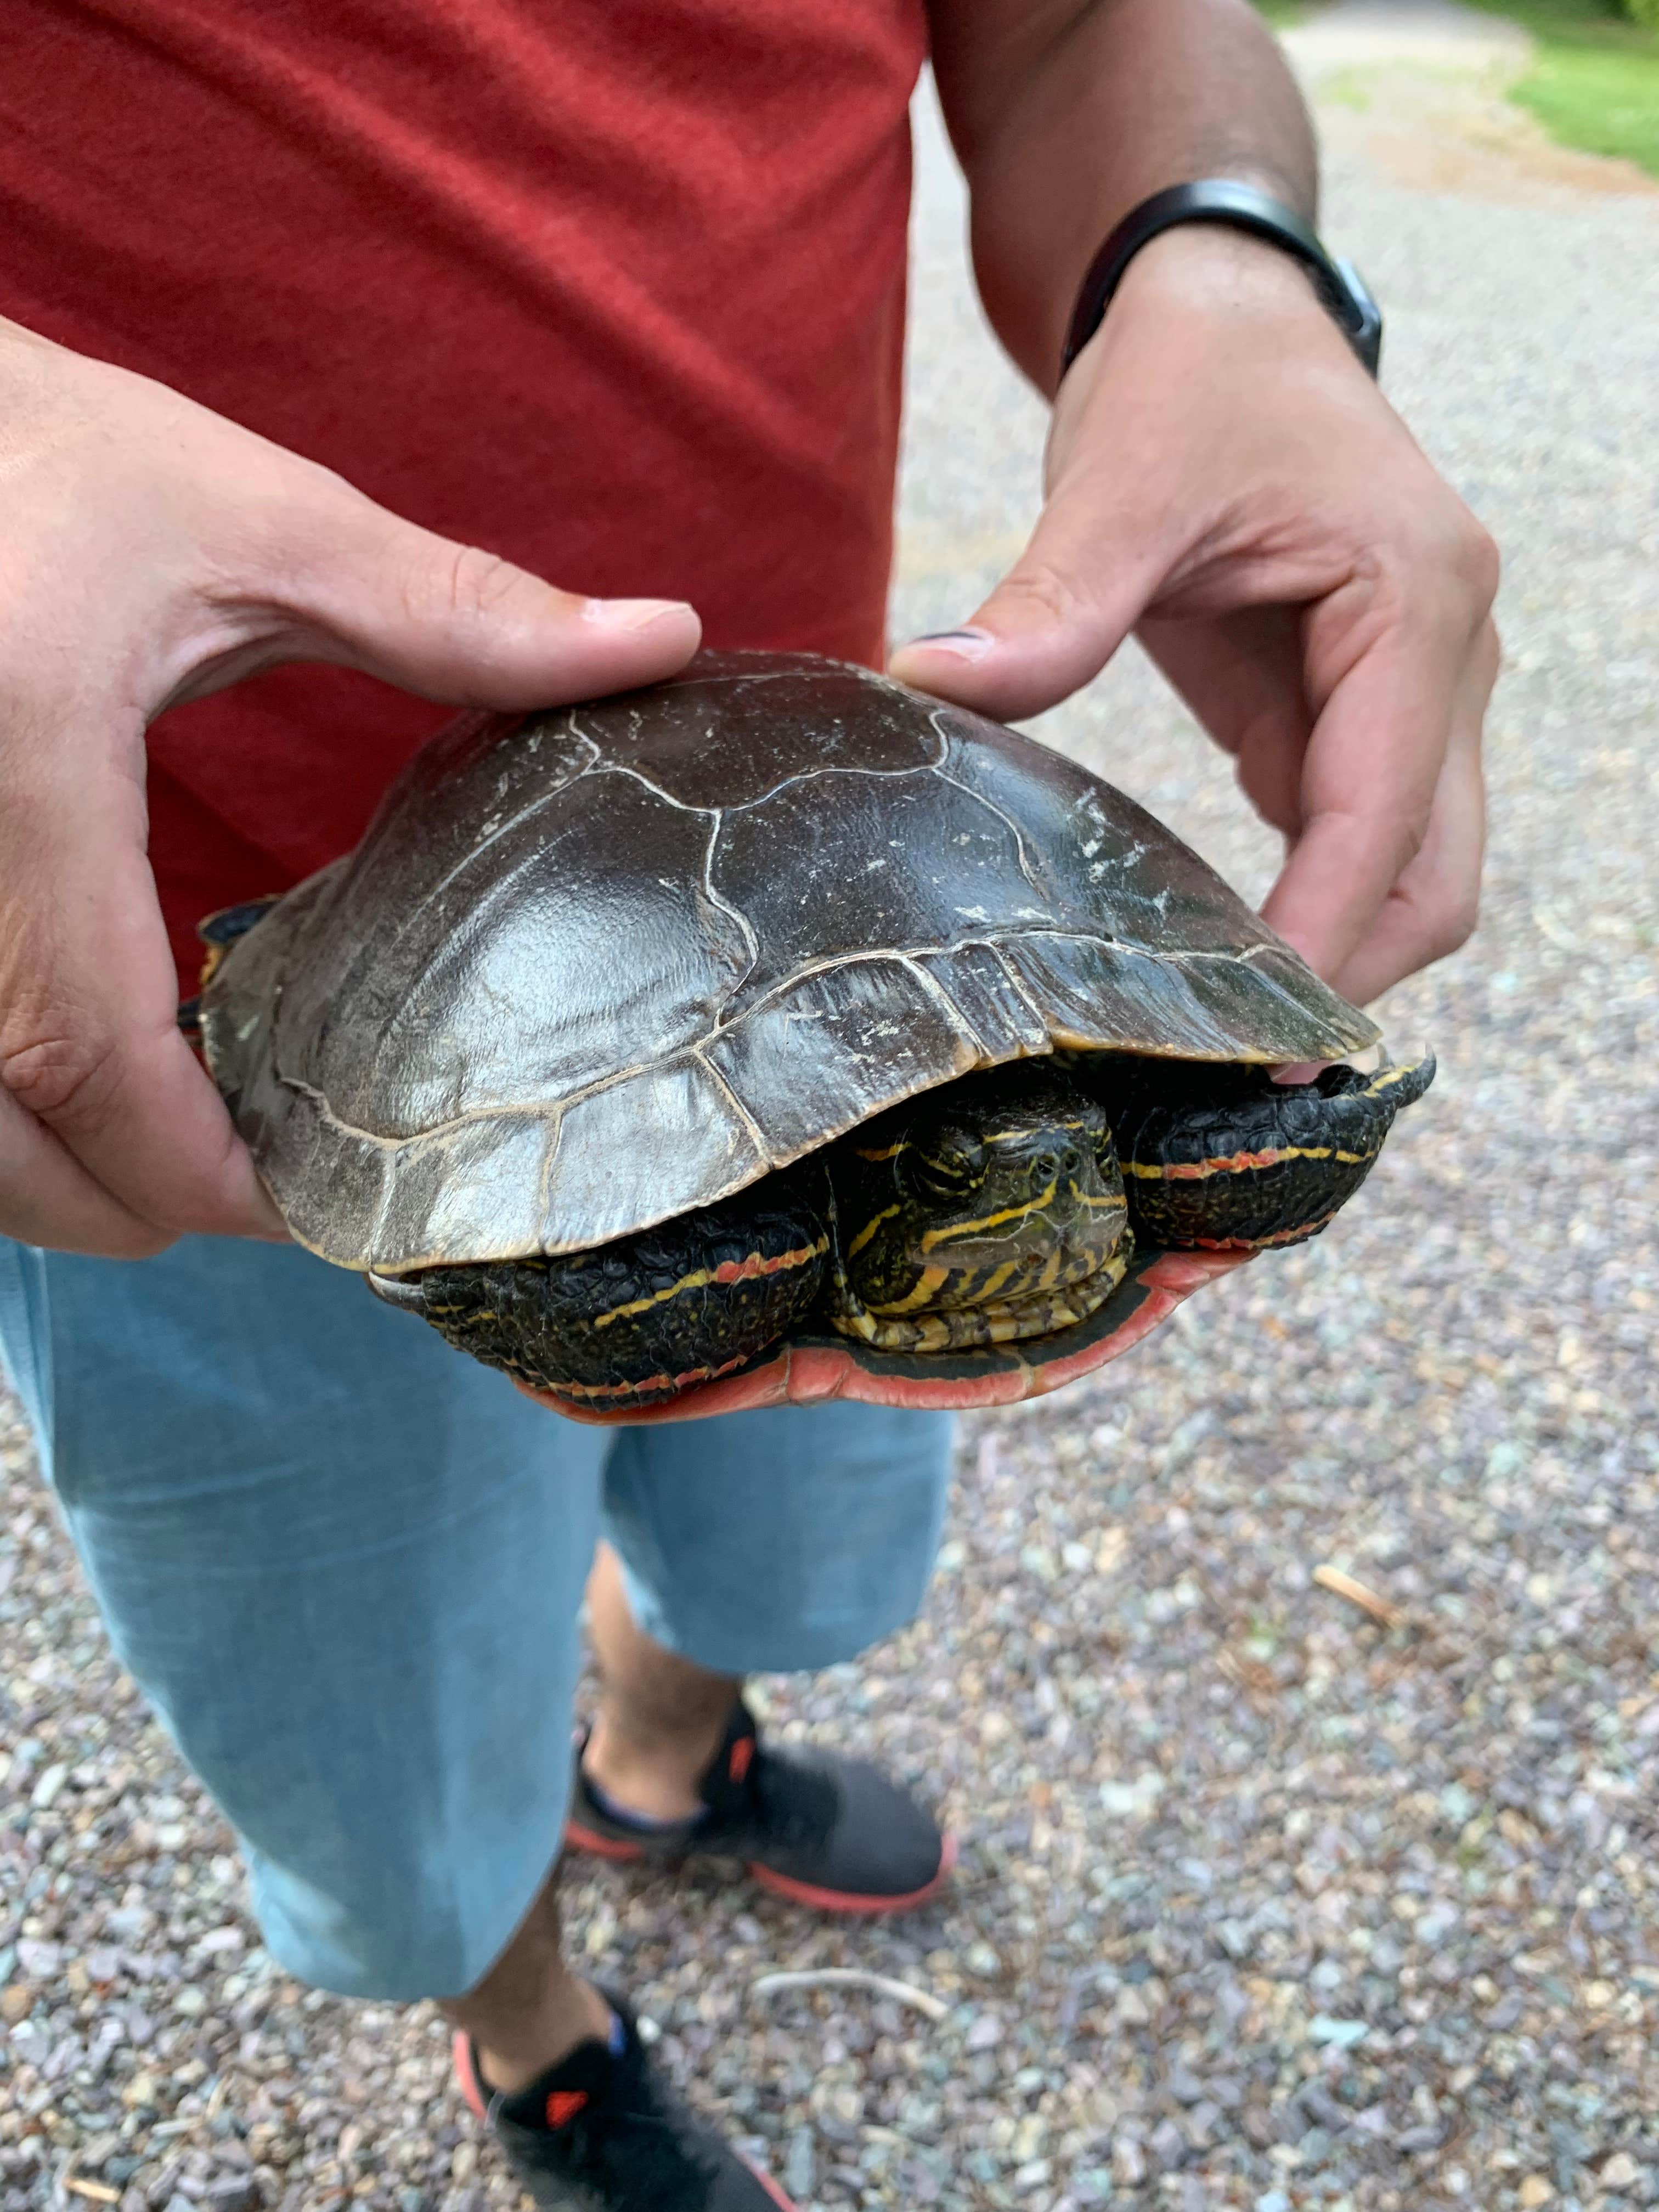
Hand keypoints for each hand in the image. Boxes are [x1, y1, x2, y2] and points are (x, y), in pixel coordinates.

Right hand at [0, 319, 700, 1258]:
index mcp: (22, 765)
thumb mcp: (254, 520)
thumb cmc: (63, 458)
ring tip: (171, 1161)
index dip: (193, 1164)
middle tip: (252, 1200)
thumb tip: (661, 640)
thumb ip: (450, 608)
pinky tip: (79, 1085)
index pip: (88, 1045)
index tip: (301, 1202)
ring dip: (46, 1177)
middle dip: (121, 1204)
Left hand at [890, 228, 1499, 1005]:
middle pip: (1438, 874)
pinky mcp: (1356, 705)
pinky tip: (1220, 956)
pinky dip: (1309, 902)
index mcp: (1415, 602)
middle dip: (1351, 973)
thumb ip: (1047, 604)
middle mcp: (1446, 657)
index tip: (1253, 1037)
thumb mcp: (1122, 479)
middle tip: (1234, 1064)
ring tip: (1224, 1035)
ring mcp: (1412, 687)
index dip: (1323, 936)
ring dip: (1337, 948)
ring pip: (1414, 867)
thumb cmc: (1191, 375)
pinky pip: (1356, 834)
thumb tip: (924, 687)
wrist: (1224, 309)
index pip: (1384, 818)